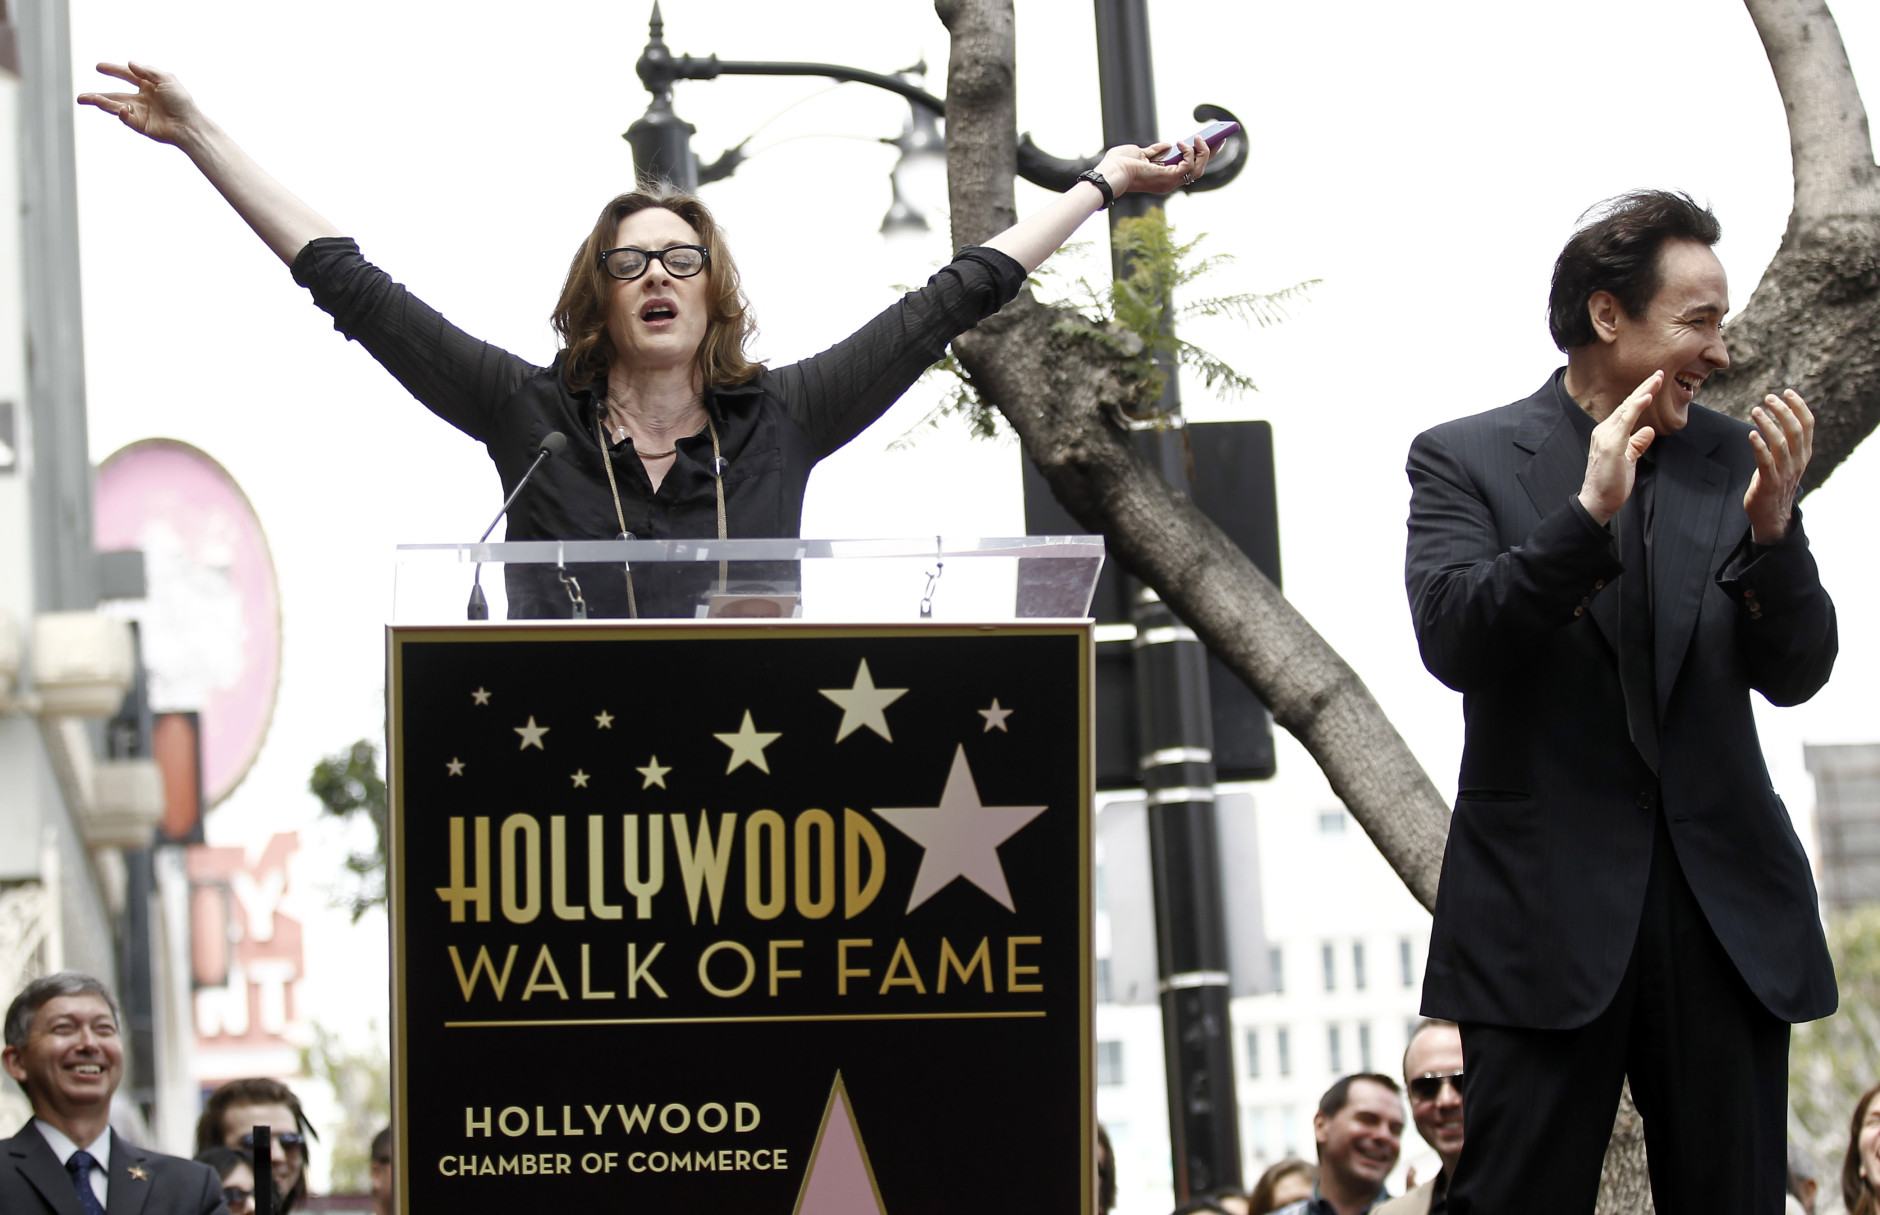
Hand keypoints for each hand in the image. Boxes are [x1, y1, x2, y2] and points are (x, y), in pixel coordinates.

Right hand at [77, 61, 205, 148]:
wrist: (189, 125)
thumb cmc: (181, 101)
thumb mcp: (166, 80)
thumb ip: (148, 71)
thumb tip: (130, 63)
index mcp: (148, 85)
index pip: (126, 75)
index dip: (113, 70)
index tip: (98, 67)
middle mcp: (141, 99)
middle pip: (114, 95)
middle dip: (97, 96)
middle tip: (81, 97)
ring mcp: (140, 112)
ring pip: (115, 107)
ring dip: (100, 103)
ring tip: (86, 99)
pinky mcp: (140, 125)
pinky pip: (125, 118)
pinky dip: (122, 113)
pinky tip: (123, 109)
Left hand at [1094, 136, 1212, 199]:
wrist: (1109, 172)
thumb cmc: (1119, 164)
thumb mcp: (1140, 153)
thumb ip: (1154, 151)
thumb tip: (1167, 145)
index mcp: (1162, 177)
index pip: (1187, 168)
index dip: (1200, 157)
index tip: (1211, 143)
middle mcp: (1169, 182)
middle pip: (1198, 170)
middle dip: (1210, 153)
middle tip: (1218, 138)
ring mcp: (1170, 182)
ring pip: (1199, 169)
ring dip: (1203, 152)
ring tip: (1200, 138)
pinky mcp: (1169, 178)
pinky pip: (1189, 165)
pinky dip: (1190, 152)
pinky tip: (1183, 142)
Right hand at [1577, 371, 1659, 523]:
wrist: (1597, 501)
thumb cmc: (1611, 483)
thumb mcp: (1629, 459)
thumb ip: (1637, 443)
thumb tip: (1648, 430)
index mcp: (1608, 434)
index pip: (1626, 410)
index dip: (1641, 395)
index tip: (1654, 382)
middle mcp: (1604, 430)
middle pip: (1626, 404)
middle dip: (1644, 387)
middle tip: (1659, 373)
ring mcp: (1606, 436)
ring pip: (1626, 408)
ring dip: (1643, 392)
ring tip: (1656, 379)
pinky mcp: (1611, 444)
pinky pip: (1626, 421)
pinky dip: (1636, 407)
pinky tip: (1646, 396)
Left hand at [1744, 389, 1812, 543]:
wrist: (1772, 514)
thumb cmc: (1775, 482)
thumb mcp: (1787, 460)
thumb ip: (1786, 442)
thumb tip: (1779, 418)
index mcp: (1804, 453)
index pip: (1808, 424)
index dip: (1799, 406)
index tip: (1787, 392)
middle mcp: (1797, 460)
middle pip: (1795, 430)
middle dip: (1783, 410)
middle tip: (1769, 398)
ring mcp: (1785, 472)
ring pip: (1781, 443)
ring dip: (1769, 424)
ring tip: (1756, 410)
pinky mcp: (1770, 482)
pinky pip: (1766, 461)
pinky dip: (1760, 446)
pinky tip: (1751, 434)